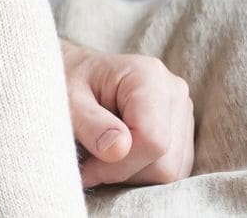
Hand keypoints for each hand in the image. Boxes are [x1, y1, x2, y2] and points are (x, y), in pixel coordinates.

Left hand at [60, 39, 193, 187]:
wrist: (71, 72)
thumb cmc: (64, 82)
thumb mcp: (66, 100)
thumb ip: (90, 124)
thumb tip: (119, 150)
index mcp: (149, 77)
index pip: (152, 140)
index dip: (119, 164)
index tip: (86, 169)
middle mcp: (173, 93)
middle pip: (166, 161)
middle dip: (124, 171)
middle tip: (89, 165)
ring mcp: (182, 112)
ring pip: (171, 170)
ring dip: (132, 173)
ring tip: (101, 155)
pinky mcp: (181, 131)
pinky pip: (172, 169)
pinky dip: (141, 172)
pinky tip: (116, 155)